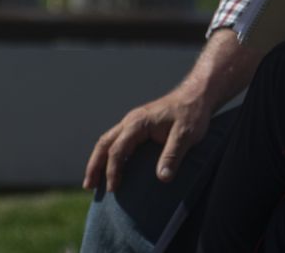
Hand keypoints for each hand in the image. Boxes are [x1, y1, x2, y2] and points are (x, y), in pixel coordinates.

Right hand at [83, 86, 213, 193]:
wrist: (196, 96)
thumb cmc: (191, 114)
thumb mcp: (186, 135)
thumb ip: (173, 155)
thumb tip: (162, 178)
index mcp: (138, 123)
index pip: (118, 149)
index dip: (113, 170)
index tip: (113, 189)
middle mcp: (131, 121)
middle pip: (104, 143)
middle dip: (94, 165)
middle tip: (88, 186)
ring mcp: (133, 123)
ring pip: (107, 141)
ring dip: (98, 160)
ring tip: (92, 181)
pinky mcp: (138, 127)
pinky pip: (117, 141)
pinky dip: (109, 155)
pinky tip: (111, 168)